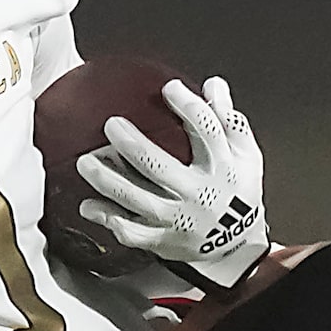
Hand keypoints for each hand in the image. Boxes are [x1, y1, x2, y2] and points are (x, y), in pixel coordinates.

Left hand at [77, 76, 269, 289]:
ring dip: (109, 181)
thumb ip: (228, 119)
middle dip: (134, 146)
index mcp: (223, 168)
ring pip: (139, 200)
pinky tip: (88, 206)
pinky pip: (133, 232)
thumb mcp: (245, 155)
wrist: (238, 246)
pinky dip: (109, 219)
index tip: (169, 88)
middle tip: (111, 125)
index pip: (209, 133)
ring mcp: (180, 220)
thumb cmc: (239, 191)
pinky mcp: (165, 241)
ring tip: (85, 161)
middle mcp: (200, 194)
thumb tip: (213, 84)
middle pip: (161, 168)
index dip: (189, 107)